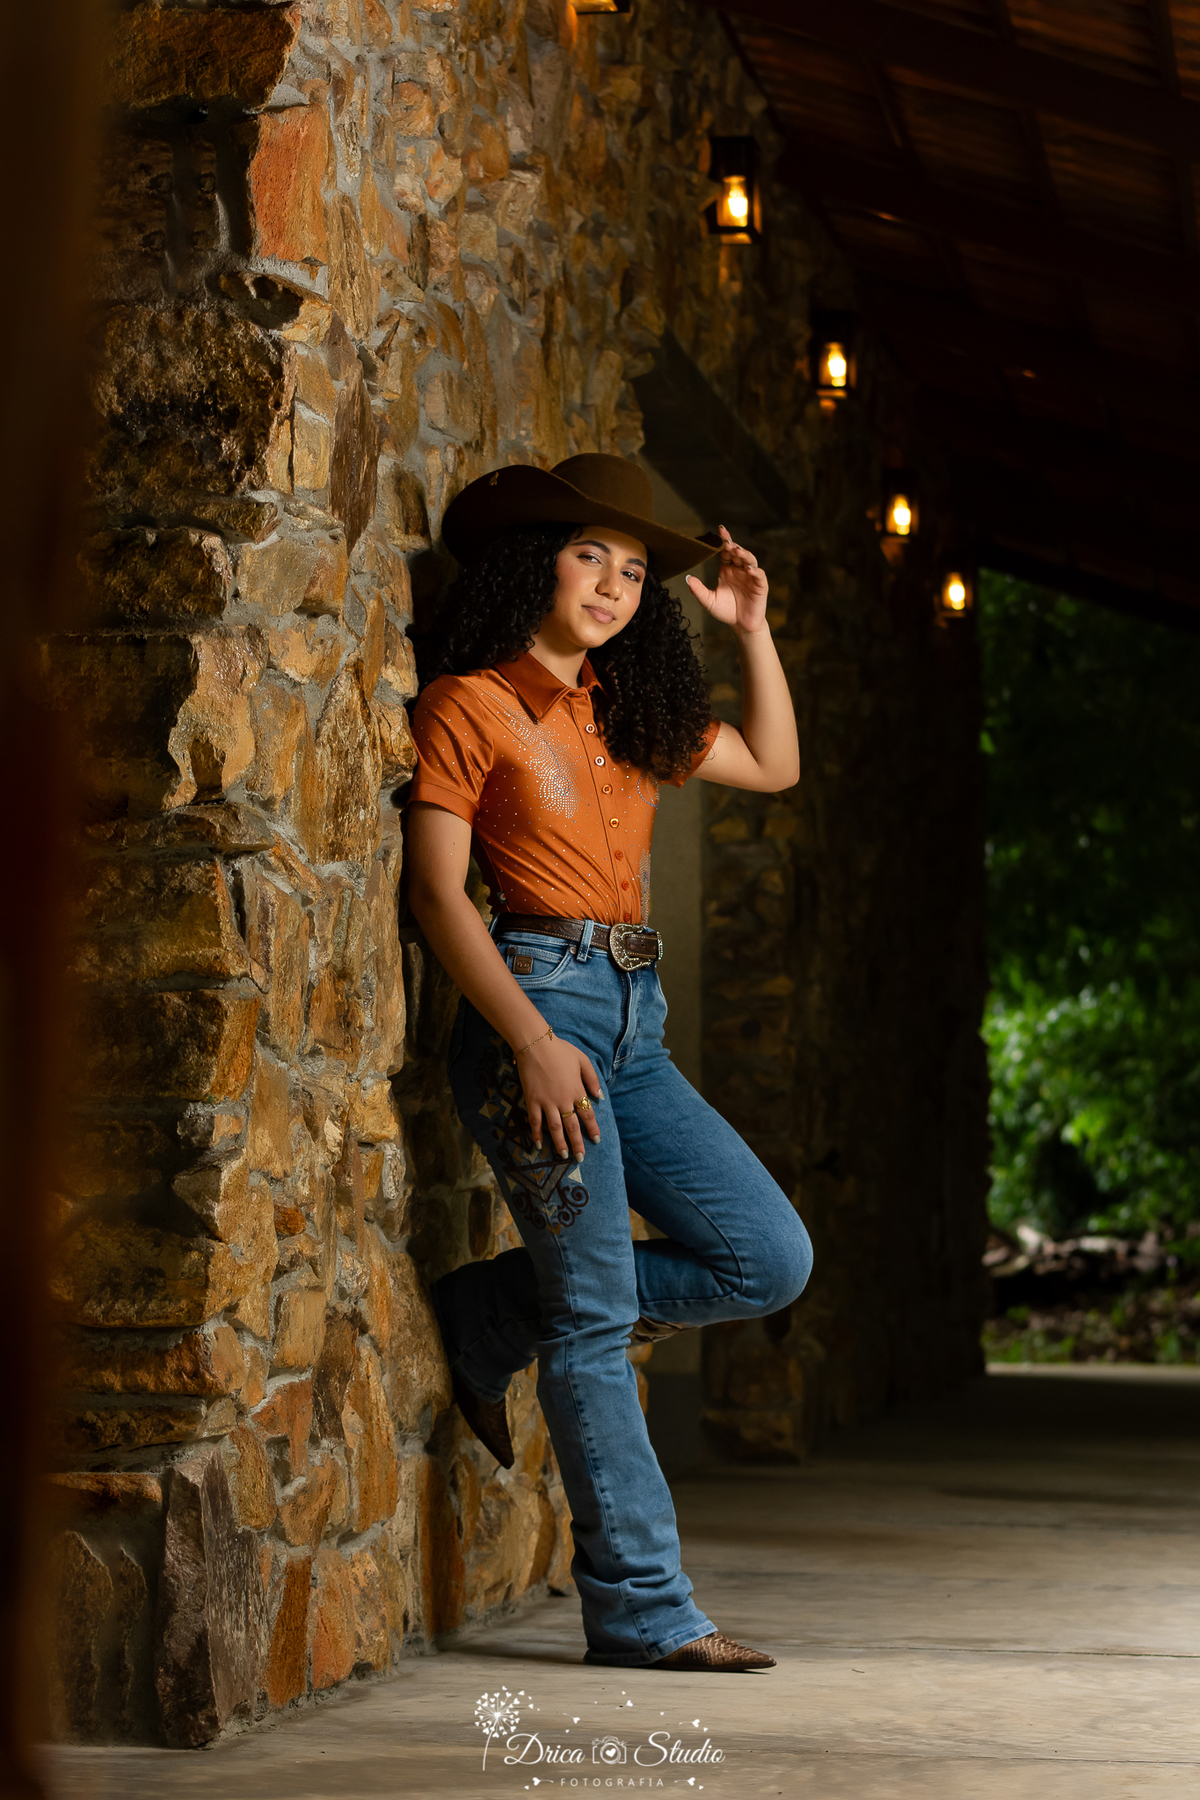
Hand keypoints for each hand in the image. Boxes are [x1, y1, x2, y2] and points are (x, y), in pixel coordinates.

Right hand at [514, 1033, 602, 1158]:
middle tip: (580, 1157)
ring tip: (563, 1155)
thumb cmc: (561, 1050)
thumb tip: (600, 1097)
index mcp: (577, 1090)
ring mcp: (546, 1102)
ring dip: (559, 1142)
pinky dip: (536, 1133)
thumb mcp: (583, 1060)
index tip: (596, 1140)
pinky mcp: (532, 1100)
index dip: (592, 1128)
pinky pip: (535, 1121)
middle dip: (577, 1143)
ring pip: (554, 1128)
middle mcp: (563, 1100)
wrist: (536, 1044)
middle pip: (572, 1126)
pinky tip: (539, 1144)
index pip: (587, 1115)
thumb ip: (592, 1079)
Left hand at [685, 524, 768, 633]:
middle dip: (733, 545)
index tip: (719, 531)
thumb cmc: (726, 611)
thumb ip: (699, 590)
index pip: (726, 551)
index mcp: (727, 569)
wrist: (741, 625)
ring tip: (737, 550)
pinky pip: (759, 576)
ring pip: (750, 560)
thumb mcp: (709, 601)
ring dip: (744, 554)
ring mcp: (751, 576)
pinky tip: (749, 570)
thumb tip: (687, 579)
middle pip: (738, 552)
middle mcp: (739, 570)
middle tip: (726, 540)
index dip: (723, 541)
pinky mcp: (760, 586)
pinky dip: (755, 572)